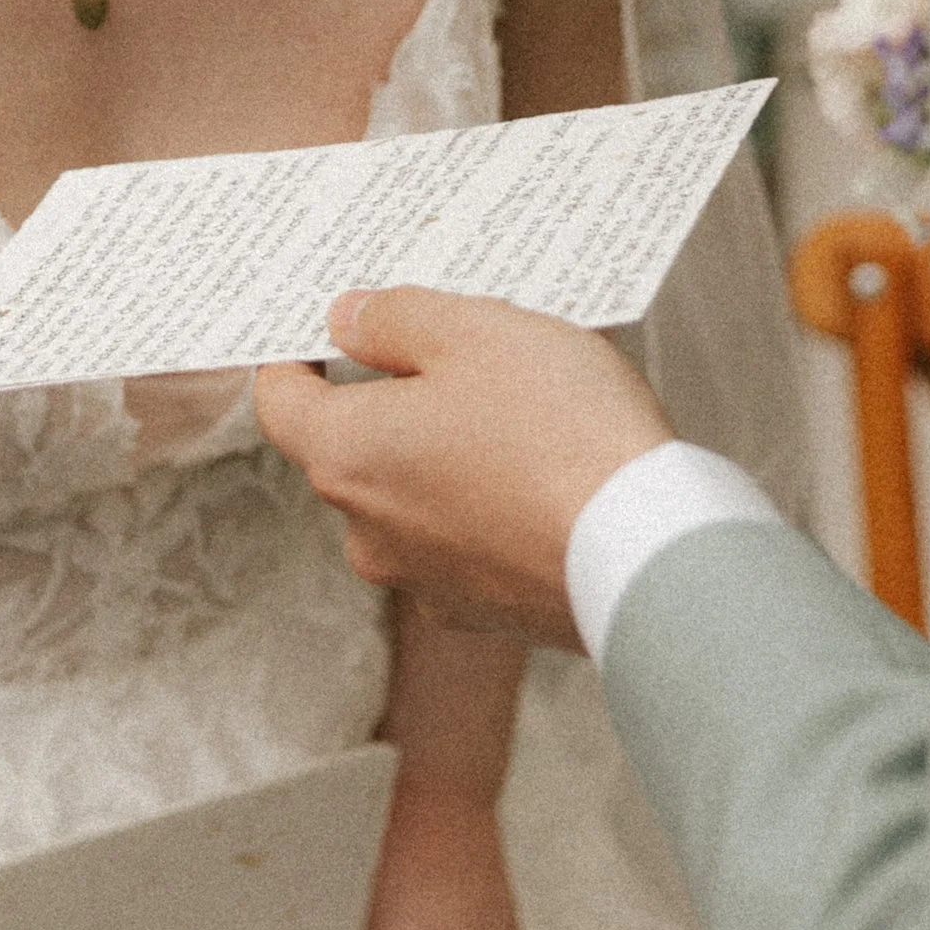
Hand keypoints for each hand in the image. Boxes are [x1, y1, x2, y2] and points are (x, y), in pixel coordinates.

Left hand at [256, 288, 670, 642]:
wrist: (649, 555)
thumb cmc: (560, 433)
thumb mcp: (475, 333)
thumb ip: (395, 319)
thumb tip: (346, 319)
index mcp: (347, 455)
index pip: (279, 401)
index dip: (292, 355)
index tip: (319, 328)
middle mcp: (368, 530)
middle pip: (351, 447)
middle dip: (392, 397)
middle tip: (455, 351)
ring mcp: (424, 580)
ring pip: (411, 494)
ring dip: (445, 452)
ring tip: (521, 409)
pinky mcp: (483, 610)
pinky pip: (465, 538)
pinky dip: (488, 503)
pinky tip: (544, 471)